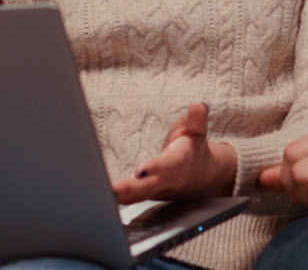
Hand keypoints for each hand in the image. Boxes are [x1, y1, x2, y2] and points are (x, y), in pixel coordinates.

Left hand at [111, 103, 237, 202]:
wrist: (201, 173)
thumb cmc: (193, 147)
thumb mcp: (196, 129)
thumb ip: (196, 118)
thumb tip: (198, 107)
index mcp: (181, 161)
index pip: (168, 165)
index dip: (155, 168)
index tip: (141, 170)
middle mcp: (170, 179)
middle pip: (151, 185)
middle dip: (132, 187)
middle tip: (114, 189)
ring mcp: (160, 190)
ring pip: (141, 195)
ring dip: (123, 196)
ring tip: (106, 194)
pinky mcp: (150, 195)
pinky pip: (135, 199)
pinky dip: (122, 200)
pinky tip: (106, 198)